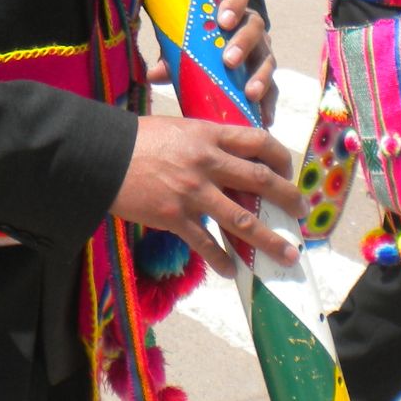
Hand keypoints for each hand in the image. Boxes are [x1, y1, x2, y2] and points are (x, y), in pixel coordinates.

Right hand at [111, 114, 304, 273]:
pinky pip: (206, 243)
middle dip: (288, 199)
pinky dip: (222, 260)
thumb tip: (226, 158)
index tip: (289, 172)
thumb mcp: (176, 128)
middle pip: (261, 180)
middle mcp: (207, 163)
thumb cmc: (135, 138)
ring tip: (287, 255)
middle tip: (301, 212)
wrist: (99, 156)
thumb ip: (203, 142)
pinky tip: (233, 271)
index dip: (281, 157)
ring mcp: (192, 192)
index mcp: (208, 135)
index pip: (258, 141)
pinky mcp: (174, 217)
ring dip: (269, 240)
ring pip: (242, 219)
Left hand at [146, 0, 276, 124]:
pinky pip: (272, 88)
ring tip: (249, 93)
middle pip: (255, 28)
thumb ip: (170, 56)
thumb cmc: (195, 40)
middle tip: (229, 60)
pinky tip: (264, 117)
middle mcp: (251, 26)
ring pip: (267, 59)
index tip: (222, 21)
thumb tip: (153, 75)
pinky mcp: (266, 75)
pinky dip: (268, 103)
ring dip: (260, 76)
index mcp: (231, 8)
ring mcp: (262, 50)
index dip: (233, 4)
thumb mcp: (182, 43)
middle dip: (243, 43)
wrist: (214, 51)